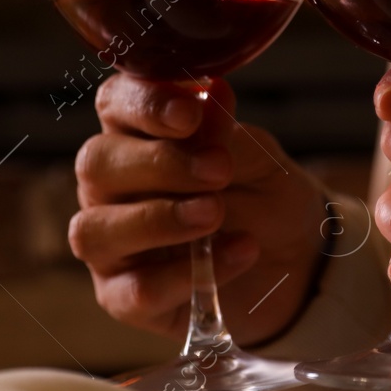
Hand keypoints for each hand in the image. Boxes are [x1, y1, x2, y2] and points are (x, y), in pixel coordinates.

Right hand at [70, 74, 326, 346]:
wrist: (295, 261)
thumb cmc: (265, 196)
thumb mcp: (261, 161)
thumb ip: (229, 135)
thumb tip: (213, 93)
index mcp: (137, 134)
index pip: (115, 103)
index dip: (145, 104)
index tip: (191, 113)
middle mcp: (111, 186)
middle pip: (96, 164)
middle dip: (159, 164)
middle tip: (220, 171)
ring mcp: (111, 244)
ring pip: (95, 229)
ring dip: (158, 219)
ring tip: (216, 213)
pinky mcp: (124, 297)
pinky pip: (135, 289)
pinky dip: (187, 274)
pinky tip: (239, 252)